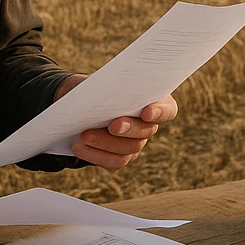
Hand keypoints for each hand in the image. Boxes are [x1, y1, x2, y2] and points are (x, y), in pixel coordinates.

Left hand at [53, 74, 177, 170]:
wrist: (77, 105)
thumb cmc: (93, 88)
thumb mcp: (98, 82)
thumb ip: (108, 86)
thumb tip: (105, 92)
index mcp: (152, 101)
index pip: (168, 109)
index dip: (160, 112)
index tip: (146, 111)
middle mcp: (147, 125)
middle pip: (146, 131)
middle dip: (128, 128)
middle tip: (112, 125)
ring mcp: (135, 144)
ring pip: (129, 149)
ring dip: (105, 142)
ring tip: (84, 135)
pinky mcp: (120, 157)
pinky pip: (113, 162)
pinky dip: (94, 155)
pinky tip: (78, 147)